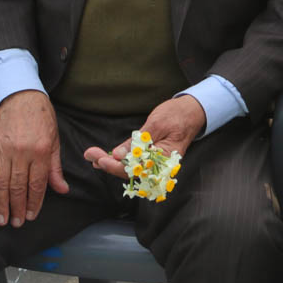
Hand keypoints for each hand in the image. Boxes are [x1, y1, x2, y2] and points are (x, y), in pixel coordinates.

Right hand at [0, 90, 67, 227]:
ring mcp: (4, 150)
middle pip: (19, 186)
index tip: (31, 216)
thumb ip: (55, 168)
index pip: (37, 183)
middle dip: (17, 207)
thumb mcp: (54, 142)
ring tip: (1, 219)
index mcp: (40, 151)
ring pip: (2, 181)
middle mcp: (22, 152)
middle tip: (16, 223)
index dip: (35, 202)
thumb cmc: (42, 120)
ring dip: (1, 203)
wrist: (22, 97)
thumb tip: (62, 189)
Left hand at [84, 94, 205, 178]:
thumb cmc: (178, 115)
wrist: (192, 111)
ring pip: (130, 168)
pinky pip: (134, 162)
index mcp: (164, 160)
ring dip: (111, 162)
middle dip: (108, 164)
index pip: (136, 169)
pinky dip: (119, 159)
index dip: (116, 166)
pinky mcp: (151, 156)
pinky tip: (106, 156)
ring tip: (92, 155)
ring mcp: (155, 162)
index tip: (100, 159)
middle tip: (90, 154)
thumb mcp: (156, 125)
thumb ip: (138, 142)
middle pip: (131, 171)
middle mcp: (159, 166)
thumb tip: (118, 155)